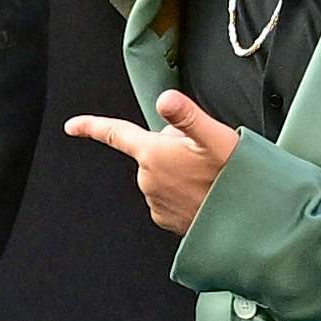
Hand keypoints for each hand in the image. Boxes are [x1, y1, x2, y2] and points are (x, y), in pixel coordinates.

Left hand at [74, 88, 240, 235]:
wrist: (248, 221)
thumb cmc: (233, 177)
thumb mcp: (215, 138)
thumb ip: (186, 116)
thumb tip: (164, 99)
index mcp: (153, 155)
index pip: (116, 134)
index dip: (92, 126)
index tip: (71, 126)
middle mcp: (147, 180)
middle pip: (152, 151)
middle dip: (173, 148)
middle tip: (203, 156)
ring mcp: (154, 202)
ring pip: (163, 173)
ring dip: (181, 171)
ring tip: (208, 176)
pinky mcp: (165, 219)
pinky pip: (169, 195)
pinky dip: (184, 191)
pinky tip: (204, 193)